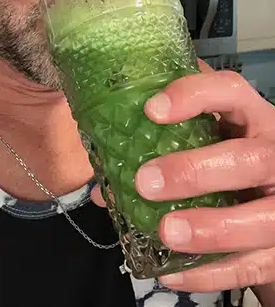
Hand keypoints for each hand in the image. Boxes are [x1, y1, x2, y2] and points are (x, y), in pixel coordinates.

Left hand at [92, 69, 274, 296]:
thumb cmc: (231, 161)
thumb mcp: (208, 143)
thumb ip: (162, 153)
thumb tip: (104, 188)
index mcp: (252, 119)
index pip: (231, 91)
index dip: (194, 96)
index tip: (151, 110)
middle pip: (250, 160)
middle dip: (196, 171)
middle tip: (147, 182)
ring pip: (262, 218)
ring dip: (210, 228)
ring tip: (166, 232)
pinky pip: (253, 265)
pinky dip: (212, 271)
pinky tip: (172, 271)